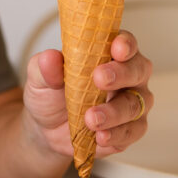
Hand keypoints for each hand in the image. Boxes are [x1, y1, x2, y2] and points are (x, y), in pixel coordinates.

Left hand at [22, 30, 153, 157]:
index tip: (116, 49)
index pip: (125, 41)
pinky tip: (101, 136)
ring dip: (113, 111)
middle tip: (99, 79)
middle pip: (137, 69)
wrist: (48, 129)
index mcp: (109, 52)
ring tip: (91, 119)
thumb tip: (49, 58)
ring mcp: (133, 101)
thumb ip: (45, 66)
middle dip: (120, 73)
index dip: (124, 43)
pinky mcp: (132, 128)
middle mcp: (128, 74)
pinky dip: (117, 134)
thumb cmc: (52, 93)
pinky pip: (133, 131)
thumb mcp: (40, 77)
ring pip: (135, 104)